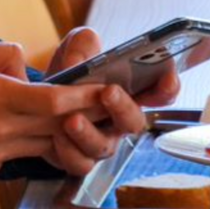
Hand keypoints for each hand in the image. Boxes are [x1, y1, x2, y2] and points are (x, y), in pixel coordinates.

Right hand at [0, 38, 119, 176]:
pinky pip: (23, 154)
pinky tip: (39, 132)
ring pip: (45, 144)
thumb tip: (28, 68)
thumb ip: (6, 54)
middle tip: (113, 107)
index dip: (85, 97)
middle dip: (88, 116)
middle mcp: (1, 130)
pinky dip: (35, 142)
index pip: (55, 101)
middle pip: (58, 125)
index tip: (108, 90)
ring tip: (85, 120)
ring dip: (65, 133)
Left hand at [38, 28, 182, 176]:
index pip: (161, 92)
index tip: (167, 78)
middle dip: (124, 107)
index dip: (168, 87)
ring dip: (89, 134)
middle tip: (109, 91)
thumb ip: (83, 45)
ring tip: (72, 119)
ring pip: (105, 147)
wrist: (41, 97)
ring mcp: (101, 142)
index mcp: (130, 92)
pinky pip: (79, 163)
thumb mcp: (77, 48)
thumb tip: (77, 64)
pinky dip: (68, 151)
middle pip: (135, 122)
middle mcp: (120, 120)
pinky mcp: (78, 158)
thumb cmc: (70, 72)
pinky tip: (56, 136)